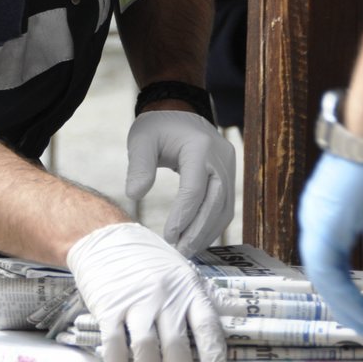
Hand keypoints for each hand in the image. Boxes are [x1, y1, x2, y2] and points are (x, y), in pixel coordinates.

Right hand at [66, 222, 240, 361]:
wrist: (105, 237)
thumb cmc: (149, 257)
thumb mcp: (183, 270)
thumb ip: (207, 296)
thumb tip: (239, 313)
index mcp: (187, 289)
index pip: (207, 327)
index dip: (214, 357)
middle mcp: (164, 297)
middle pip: (176, 345)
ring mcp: (135, 302)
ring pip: (146, 349)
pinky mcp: (108, 307)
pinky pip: (114, 343)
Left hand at [125, 110, 236, 254]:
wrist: (178, 110)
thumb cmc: (157, 127)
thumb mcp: (141, 140)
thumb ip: (139, 166)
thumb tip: (134, 195)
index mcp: (200, 147)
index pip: (195, 189)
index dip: (183, 216)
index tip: (169, 236)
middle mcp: (220, 156)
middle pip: (216, 202)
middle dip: (199, 230)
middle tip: (181, 251)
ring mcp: (228, 165)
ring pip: (224, 207)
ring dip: (208, 231)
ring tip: (188, 249)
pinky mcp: (229, 173)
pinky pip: (224, 204)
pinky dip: (212, 223)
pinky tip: (196, 237)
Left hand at [297, 150, 362, 333]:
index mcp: (329, 212)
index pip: (330, 257)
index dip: (343, 284)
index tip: (359, 305)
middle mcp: (316, 216)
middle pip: (321, 268)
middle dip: (340, 299)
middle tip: (358, 321)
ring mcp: (317, 219)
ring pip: (321, 272)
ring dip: (342, 302)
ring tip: (362, 323)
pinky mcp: (323, 223)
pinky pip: (326, 269)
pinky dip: (342, 294)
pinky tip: (359, 310)